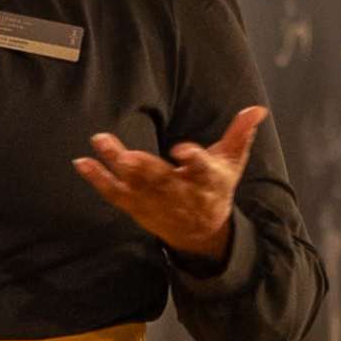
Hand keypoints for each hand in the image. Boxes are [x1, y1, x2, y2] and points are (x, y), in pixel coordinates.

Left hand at [77, 107, 265, 259]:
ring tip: (100, 142)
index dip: (193, 158)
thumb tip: (258, 108)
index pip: (203, 168)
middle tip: (127, 155)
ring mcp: (155, 202)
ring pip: (134, 185)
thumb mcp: (232, 162)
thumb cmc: (216, 188)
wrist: (201, 232)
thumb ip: (241, 133)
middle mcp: (180, 194)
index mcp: (207, 180)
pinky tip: (82, 163)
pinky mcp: (137, 207)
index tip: (182, 149)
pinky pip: (114, 194)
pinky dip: (98, 180)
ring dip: (114, 166)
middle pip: (160, 179)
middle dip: (143, 168)